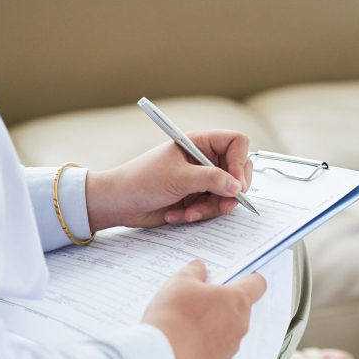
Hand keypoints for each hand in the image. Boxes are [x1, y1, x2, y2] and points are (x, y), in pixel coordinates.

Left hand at [86, 130, 253, 230]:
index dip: (240, 162)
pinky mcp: (198, 198)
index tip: (236, 183)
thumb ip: (211, 180)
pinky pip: (214, 207)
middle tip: (225, 205)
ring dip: (211, 207)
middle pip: (237, 171)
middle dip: (231, 191)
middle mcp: (204, 159)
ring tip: (190, 212)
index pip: (236, 143)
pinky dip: (200, 214)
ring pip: (228, 193)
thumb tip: (237, 186)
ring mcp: (202, 180)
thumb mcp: (178, 178)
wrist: (119, 204)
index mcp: (198, 143)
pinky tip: (180, 215)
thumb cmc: (140, 181)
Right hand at [142, 261, 266, 358]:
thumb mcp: (180, 282)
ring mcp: (231, 347)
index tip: (238, 278)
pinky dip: (205, 345)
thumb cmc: (173, 315)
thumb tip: (200, 268)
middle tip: (199, 301)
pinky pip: (217, 350)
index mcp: (237, 300)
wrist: (161, 355)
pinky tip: (186, 342)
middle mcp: (240, 325)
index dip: (249, 279)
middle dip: (223, 304)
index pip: (257, 285)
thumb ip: (194, 271)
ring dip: (214, 325)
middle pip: (240, 309)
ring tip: (188, 323)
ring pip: (228, 330)